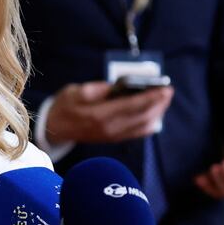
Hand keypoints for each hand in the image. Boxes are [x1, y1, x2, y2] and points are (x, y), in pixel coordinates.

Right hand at [44, 80, 173, 144]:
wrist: (55, 128)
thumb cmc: (65, 106)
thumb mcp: (77, 91)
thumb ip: (101, 89)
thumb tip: (121, 87)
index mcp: (100, 115)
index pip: (133, 106)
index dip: (151, 97)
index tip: (165, 88)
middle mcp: (109, 129)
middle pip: (142, 117)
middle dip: (158, 104)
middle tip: (168, 90)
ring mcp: (113, 135)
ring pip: (143, 126)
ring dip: (157, 113)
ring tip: (164, 99)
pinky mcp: (114, 138)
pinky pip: (137, 132)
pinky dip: (149, 123)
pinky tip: (155, 113)